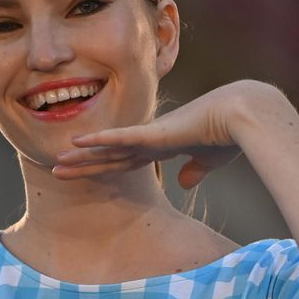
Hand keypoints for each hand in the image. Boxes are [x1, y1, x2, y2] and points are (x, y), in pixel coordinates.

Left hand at [53, 79, 266, 189]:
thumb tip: (185, 182)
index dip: (104, 168)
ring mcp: (149, 135)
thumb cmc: (229, 135)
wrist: (242, 116)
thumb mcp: (209, 160)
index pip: (125, 161)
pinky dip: (98, 141)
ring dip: (82, 157)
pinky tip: (78, 142)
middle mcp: (151, 139)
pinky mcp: (153, 132)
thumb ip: (195, 170)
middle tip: (57, 170)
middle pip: (109, 156)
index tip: (86, 174)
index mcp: (162, 146)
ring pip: (107, 148)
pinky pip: (119, 138)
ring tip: (56, 162)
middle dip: (84, 165)